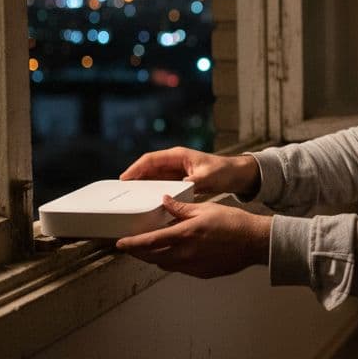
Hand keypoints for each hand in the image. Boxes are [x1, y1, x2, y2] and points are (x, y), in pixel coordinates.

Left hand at [116, 196, 270, 277]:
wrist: (254, 242)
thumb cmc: (233, 224)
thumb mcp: (204, 209)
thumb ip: (181, 208)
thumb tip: (165, 201)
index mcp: (184, 235)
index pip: (149, 242)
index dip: (131, 244)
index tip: (120, 243)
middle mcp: (185, 254)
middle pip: (152, 257)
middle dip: (138, 252)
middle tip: (130, 246)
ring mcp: (193, 266)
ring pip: (164, 264)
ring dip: (154, 257)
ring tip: (152, 248)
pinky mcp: (201, 273)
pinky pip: (179, 268)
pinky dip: (172, 261)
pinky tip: (176, 252)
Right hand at [119, 146, 259, 197]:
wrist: (237, 175)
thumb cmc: (223, 171)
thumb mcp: (207, 177)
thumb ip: (191, 183)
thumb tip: (175, 191)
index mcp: (177, 155)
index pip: (150, 159)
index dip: (135, 169)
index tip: (124, 179)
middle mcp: (174, 161)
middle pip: (147, 169)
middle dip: (134, 178)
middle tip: (120, 193)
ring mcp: (175, 171)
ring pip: (152, 177)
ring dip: (141, 186)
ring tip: (129, 199)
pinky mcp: (179, 180)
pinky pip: (161, 185)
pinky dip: (152, 192)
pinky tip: (147, 203)